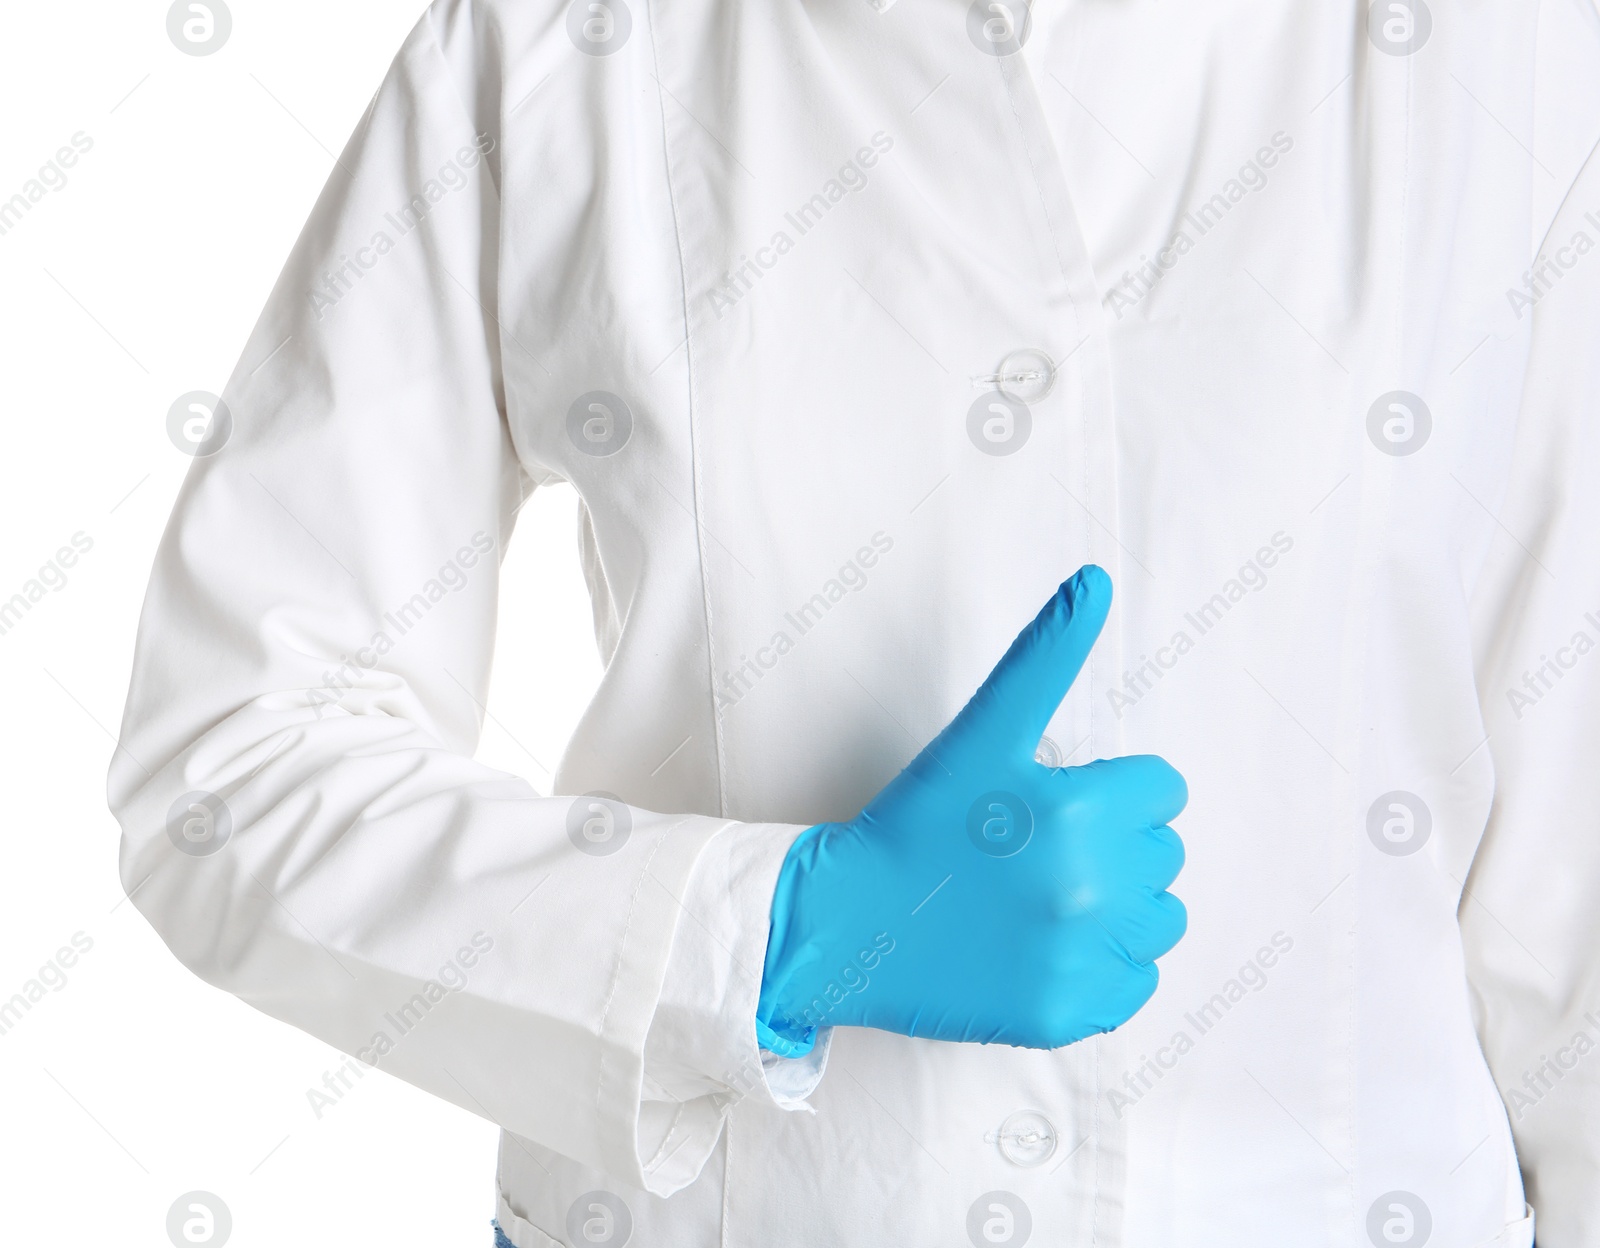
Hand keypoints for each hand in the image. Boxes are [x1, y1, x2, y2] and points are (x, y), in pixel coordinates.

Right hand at [756, 565, 1187, 1051]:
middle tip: (1038, 852)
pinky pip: (1135, 986)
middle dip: (1116, 846)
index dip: (1112, 791)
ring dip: (1120, 908)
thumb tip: (1097, 578)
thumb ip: (1046, 656)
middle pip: (1164, 856)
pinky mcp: (1067, 1016)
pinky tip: (1044, 947)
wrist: (849, 924)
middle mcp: (1090, 890)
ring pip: (1161, 923)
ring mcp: (1080, 960)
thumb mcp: (981, 735)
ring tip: (1046, 898)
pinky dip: (1101, 969)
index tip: (1055, 805)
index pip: (1164, 792)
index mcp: (1078, 812)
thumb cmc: (915, 823)